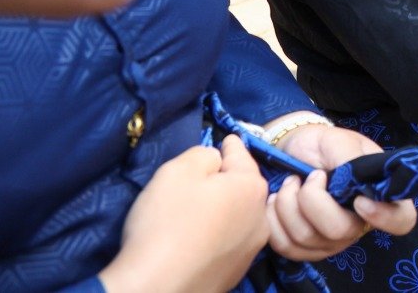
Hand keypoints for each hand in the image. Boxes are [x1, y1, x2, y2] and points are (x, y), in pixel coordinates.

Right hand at [98, 136, 268, 292]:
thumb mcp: (178, 171)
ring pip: (239, 217)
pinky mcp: (235, 273)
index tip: (228, 140)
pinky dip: (218, 235)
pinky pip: (228, 243)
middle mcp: (260, 218)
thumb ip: (203, 155)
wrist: (157, 287)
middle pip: (243, 188)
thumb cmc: (167, 221)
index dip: (230, 145)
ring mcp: (251, 249)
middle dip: (228, 179)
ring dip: (226, 209)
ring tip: (201, 210)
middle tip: (205, 177)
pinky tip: (200, 239)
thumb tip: (216, 160)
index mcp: (252, 188)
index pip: (241, 156)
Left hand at [269, 123, 416, 260]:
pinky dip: (274, 221)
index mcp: (379, 196)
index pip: (401, 220)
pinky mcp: (304, 249)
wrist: (293, 150)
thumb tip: (354, 181)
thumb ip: (351, 160)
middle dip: (312, 200)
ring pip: (306, 238)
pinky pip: (286, 247)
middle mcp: (359, 224)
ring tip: (290, 183)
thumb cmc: (323, 144)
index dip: (383, 217)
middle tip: (309, 177)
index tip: (359, 200)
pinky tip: (276, 202)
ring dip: (288, 205)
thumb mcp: (340, 141)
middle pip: (339, 231)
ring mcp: (332, 241)